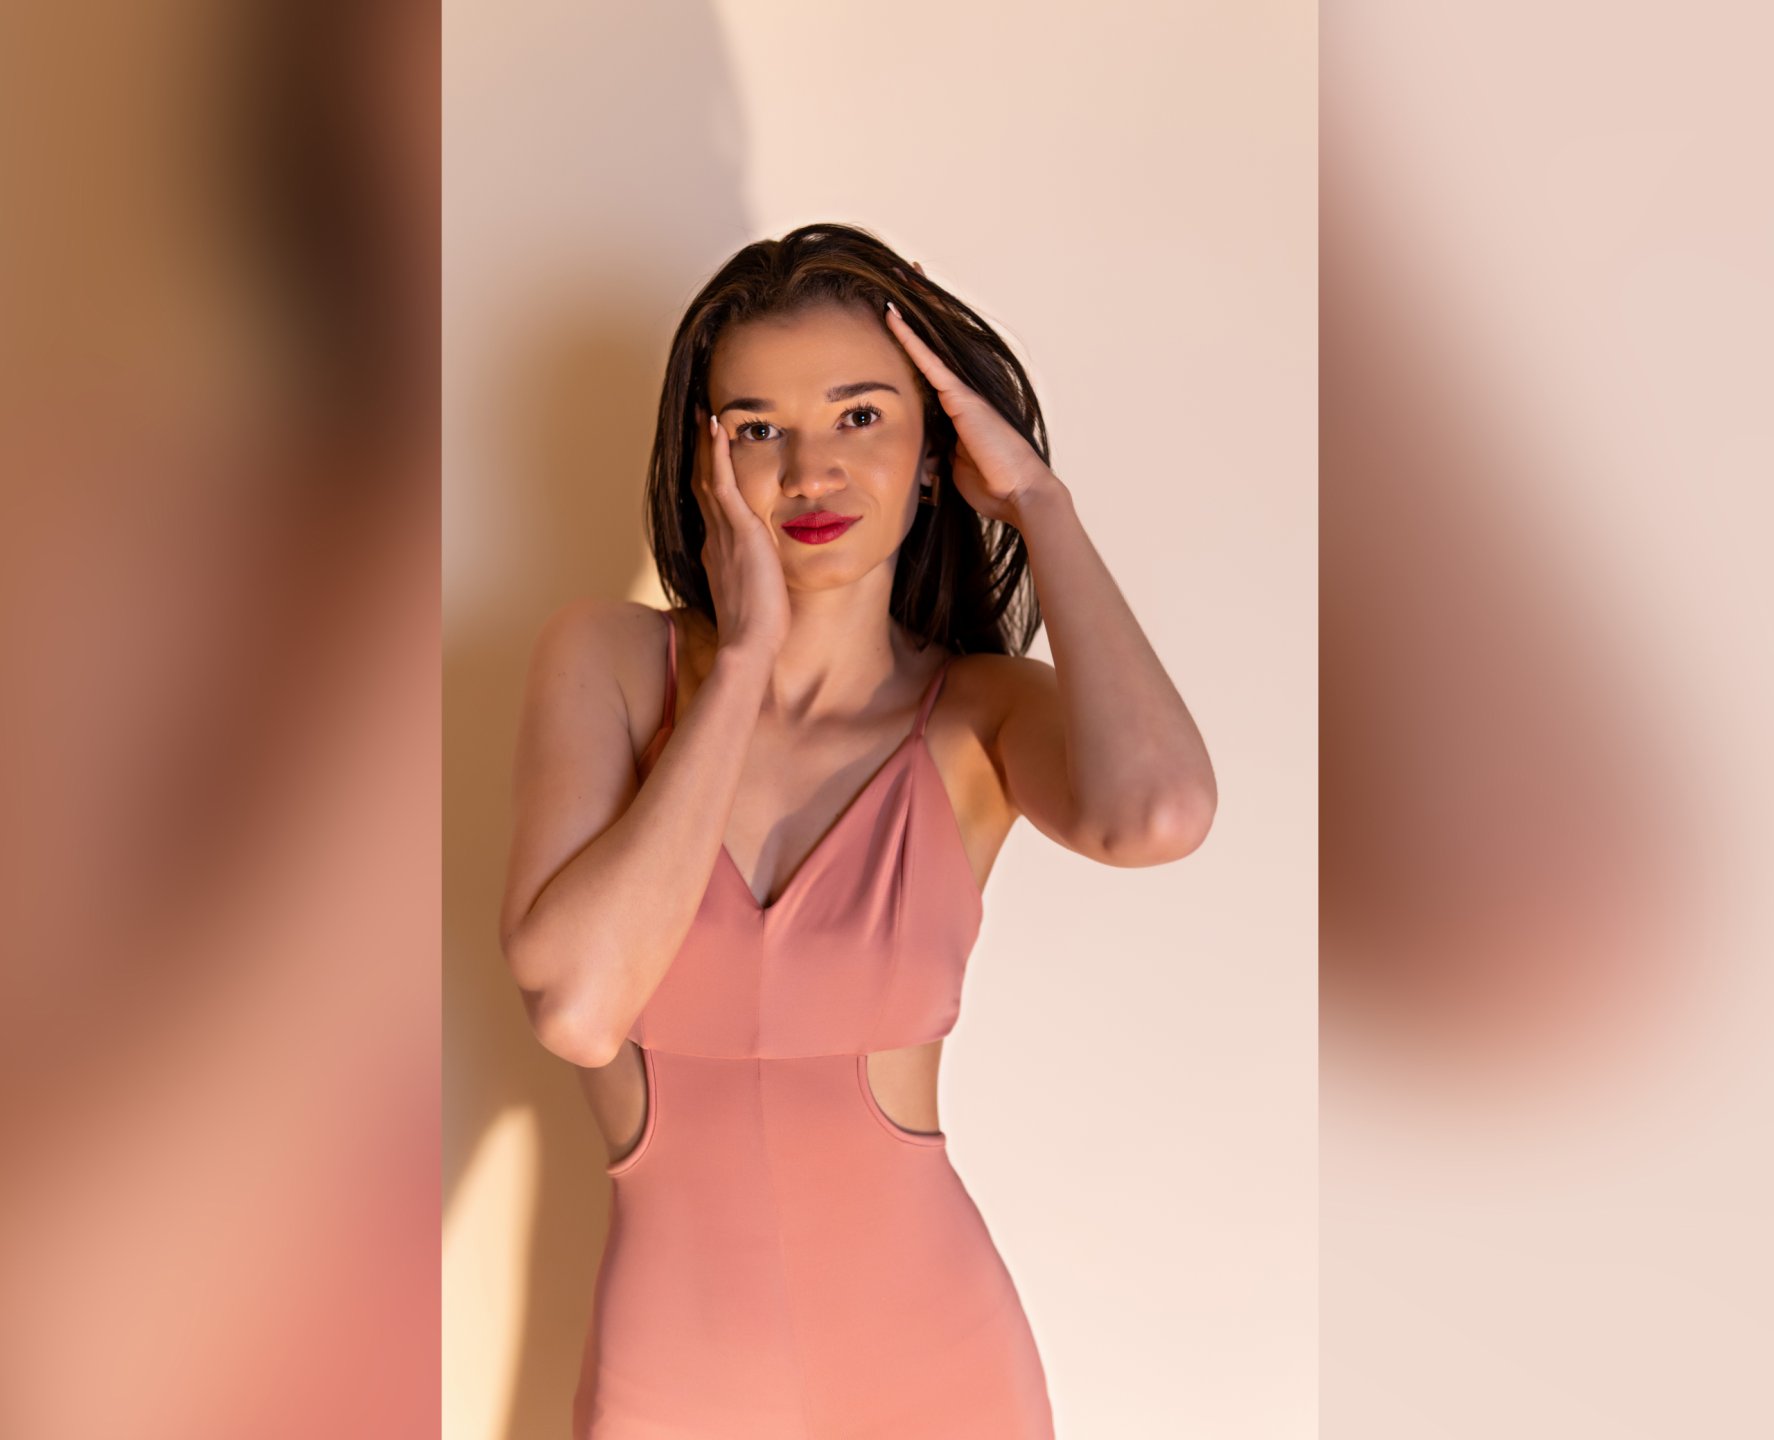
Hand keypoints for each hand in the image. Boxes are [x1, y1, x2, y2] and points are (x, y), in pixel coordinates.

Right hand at [690, 406, 789, 658]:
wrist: (749, 646)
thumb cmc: (758, 631)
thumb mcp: (756, 596)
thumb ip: (756, 578)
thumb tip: (766, 575)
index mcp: (718, 552)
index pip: (711, 506)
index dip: (708, 477)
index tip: (708, 455)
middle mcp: (714, 538)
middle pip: (703, 484)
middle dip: (702, 453)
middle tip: (698, 422)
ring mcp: (723, 533)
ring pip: (709, 476)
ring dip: (707, 444)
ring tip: (704, 414)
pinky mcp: (739, 532)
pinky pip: (723, 483)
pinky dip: (719, 453)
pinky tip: (719, 427)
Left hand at [882, 292, 1060, 525]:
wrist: (1020, 493)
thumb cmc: (993, 485)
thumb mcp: (954, 468)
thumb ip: (937, 453)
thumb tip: (922, 456)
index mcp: (960, 407)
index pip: (932, 363)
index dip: (918, 335)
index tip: (903, 308)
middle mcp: (963, 390)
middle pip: (936, 339)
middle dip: (921, 303)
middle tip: (905, 269)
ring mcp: (963, 391)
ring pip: (933, 341)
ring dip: (915, 308)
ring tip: (898, 271)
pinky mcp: (961, 399)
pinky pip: (929, 362)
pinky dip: (909, 339)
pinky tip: (892, 315)